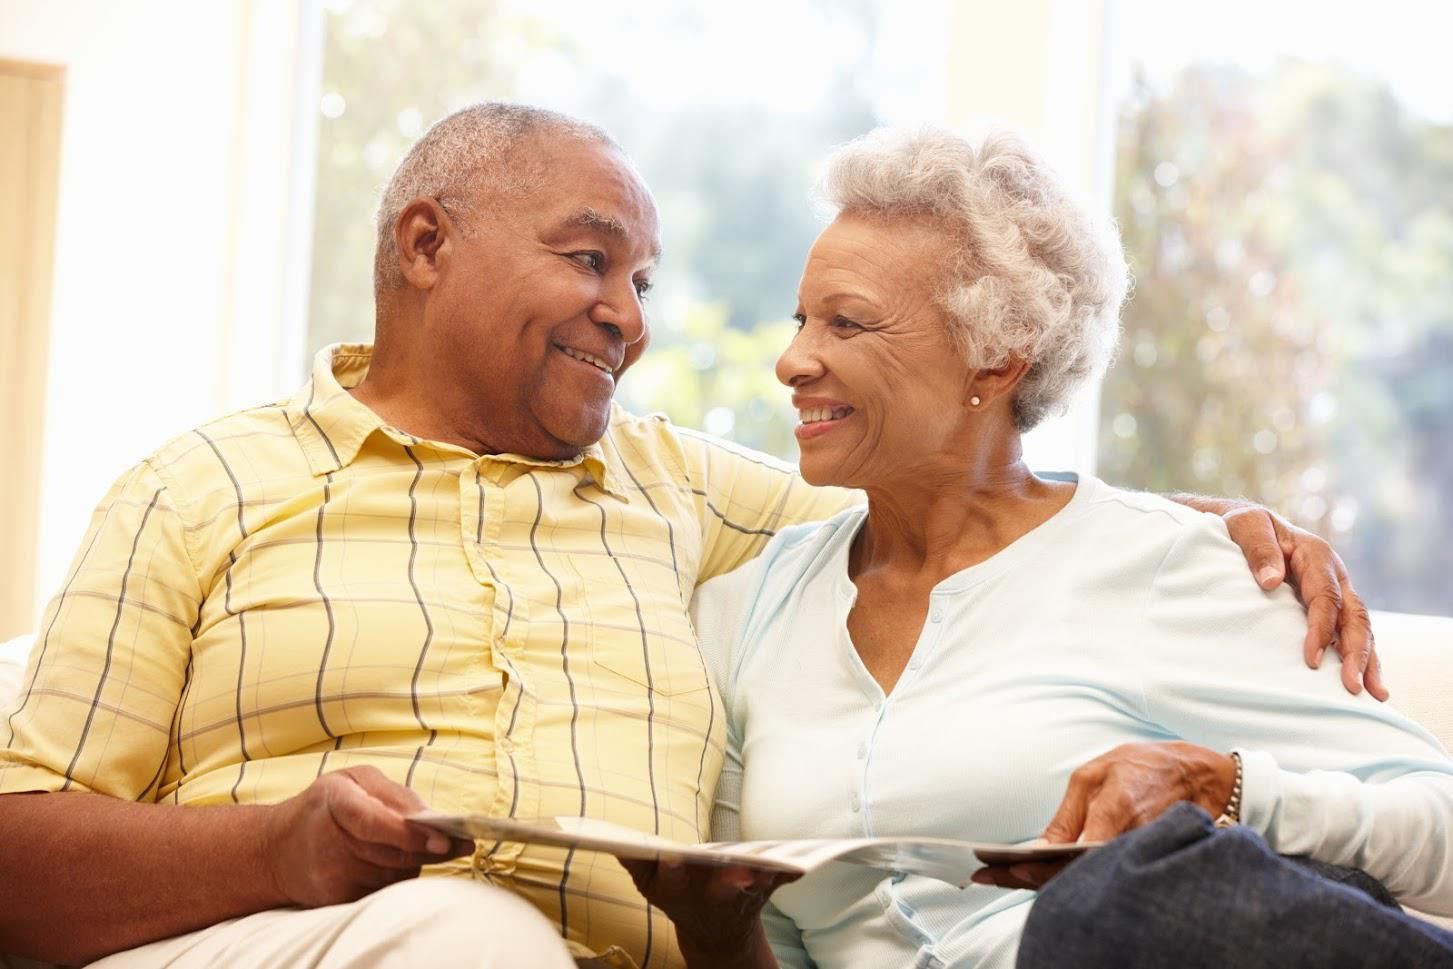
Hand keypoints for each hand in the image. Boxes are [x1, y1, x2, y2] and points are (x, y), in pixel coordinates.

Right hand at [263, 766, 474, 907]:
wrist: (276, 851)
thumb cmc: (323, 808)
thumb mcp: (353, 781)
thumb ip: (393, 794)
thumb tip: (431, 817)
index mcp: (334, 802)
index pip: (374, 823)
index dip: (410, 834)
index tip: (444, 840)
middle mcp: (330, 843)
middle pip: (393, 853)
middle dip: (430, 849)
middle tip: (460, 842)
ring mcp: (332, 876)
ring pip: (395, 874)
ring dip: (414, 860)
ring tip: (411, 845)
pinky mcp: (337, 899)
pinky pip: (384, 891)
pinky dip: (397, 876)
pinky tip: (388, 862)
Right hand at [620, 856, 795, 967]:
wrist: (716, 935)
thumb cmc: (679, 896)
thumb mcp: (651, 885)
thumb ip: (635, 862)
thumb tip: (614, 839)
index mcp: (678, 891)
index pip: (671, 879)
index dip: (671, 871)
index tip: (672, 857)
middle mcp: (710, 897)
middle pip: (718, 890)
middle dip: (727, 882)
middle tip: (739, 872)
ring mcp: (739, 897)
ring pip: (752, 888)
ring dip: (761, 878)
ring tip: (770, 865)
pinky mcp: (763, 891)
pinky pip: (779, 881)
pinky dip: (788, 874)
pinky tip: (798, 866)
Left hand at [974, 742, 1232, 891]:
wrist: (1200, 774)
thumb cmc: (1143, 767)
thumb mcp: (1098, 773)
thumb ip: (1071, 812)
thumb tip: (1041, 845)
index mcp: (1113, 811)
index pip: (1066, 851)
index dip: (1033, 866)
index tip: (1001, 868)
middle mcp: (1125, 840)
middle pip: (1071, 872)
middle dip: (1026, 877)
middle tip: (988, 876)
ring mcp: (1135, 853)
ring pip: (1083, 877)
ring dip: (1042, 880)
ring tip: (1001, 876)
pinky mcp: (1141, 858)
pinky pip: (1100, 873)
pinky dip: (1066, 876)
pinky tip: (1039, 874)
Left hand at [1177, 495, 1385, 700]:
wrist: (1245, 525)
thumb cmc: (1244, 527)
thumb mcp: (1247, 526)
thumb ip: (1258, 549)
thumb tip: (1271, 581)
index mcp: (1317, 556)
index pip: (1326, 598)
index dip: (1321, 629)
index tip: (1312, 660)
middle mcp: (1334, 576)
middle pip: (1354, 616)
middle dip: (1358, 653)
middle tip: (1353, 688)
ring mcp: (1335, 591)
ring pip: (1358, 627)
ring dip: (1367, 660)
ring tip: (1374, 695)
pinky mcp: (1328, 606)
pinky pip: (1347, 631)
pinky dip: (1357, 656)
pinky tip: (1361, 681)